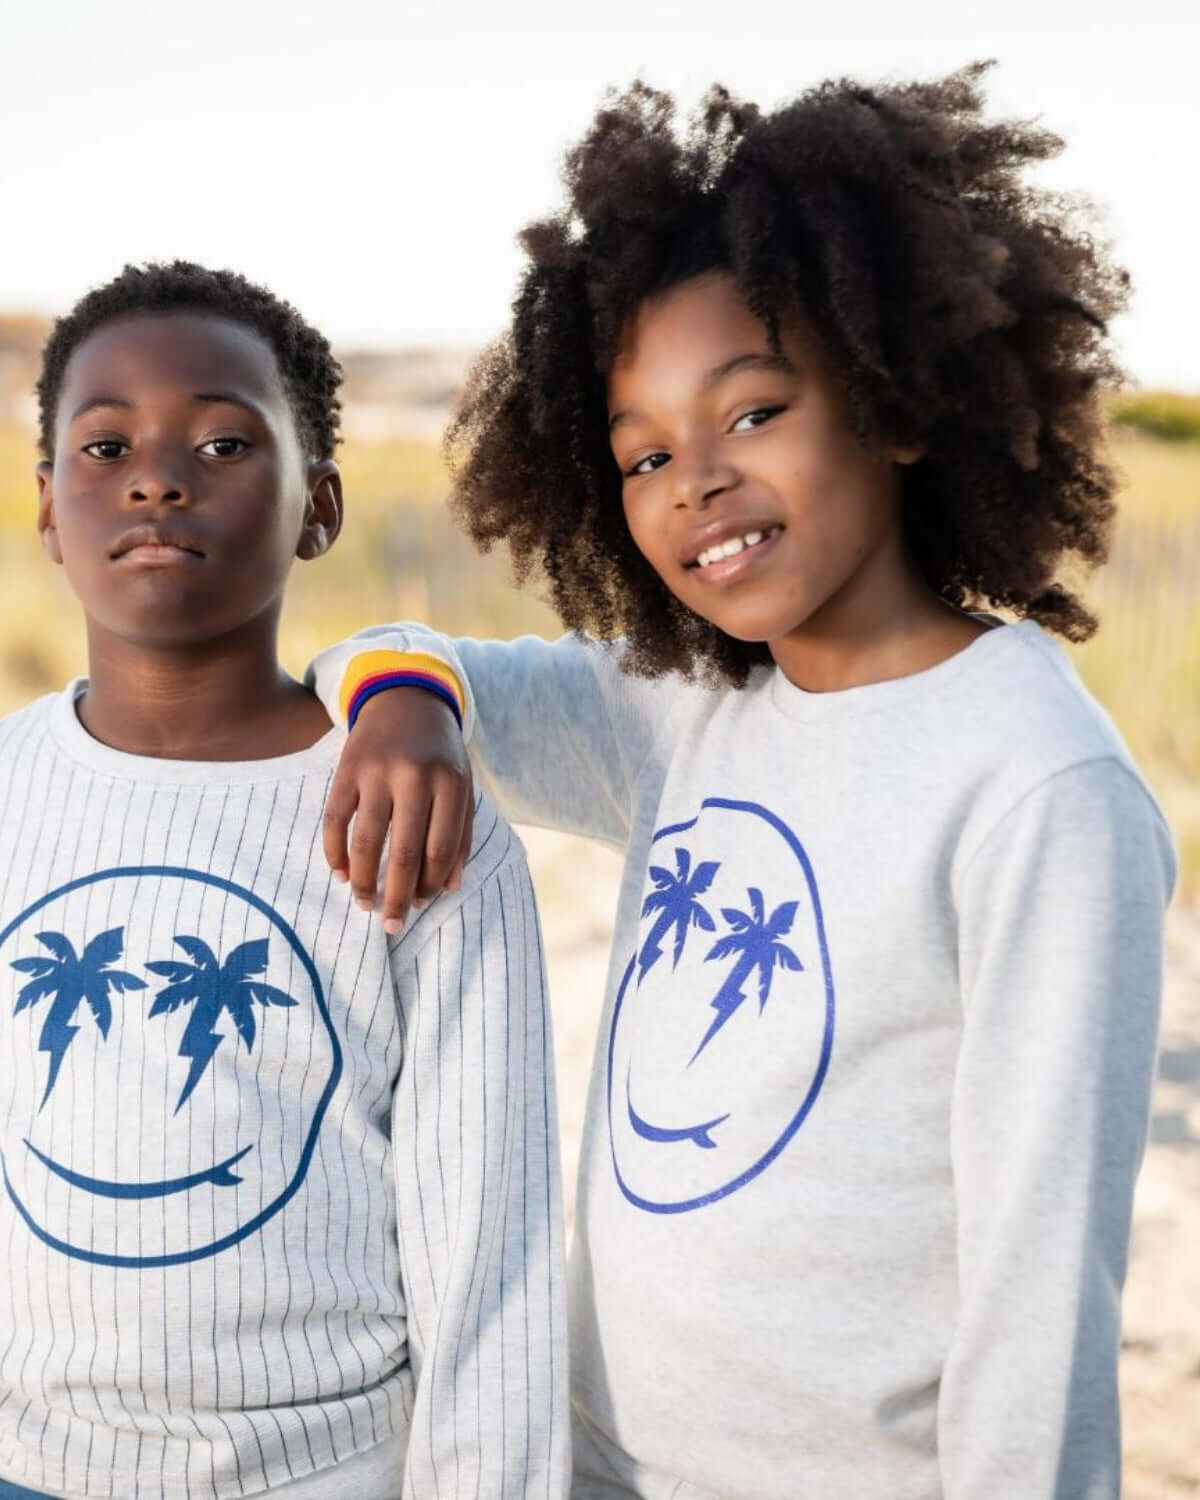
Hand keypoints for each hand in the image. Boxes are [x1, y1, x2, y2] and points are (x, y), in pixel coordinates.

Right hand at [323, 688, 474, 933]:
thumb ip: (461, 834)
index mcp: (450, 783)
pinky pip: (335, 820)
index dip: (431, 884)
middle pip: (405, 853)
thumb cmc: (440, 752)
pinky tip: (342, 874)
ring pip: (366, 842)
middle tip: (392, 924)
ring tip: (365, 903)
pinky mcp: (347, 768)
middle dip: (398, 896)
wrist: (406, 698)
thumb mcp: (463, 785)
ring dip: (364, 881)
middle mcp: (414, 777)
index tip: (423, 905)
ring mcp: (377, 772)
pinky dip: (335, 852)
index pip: (441, 849)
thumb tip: (450, 887)